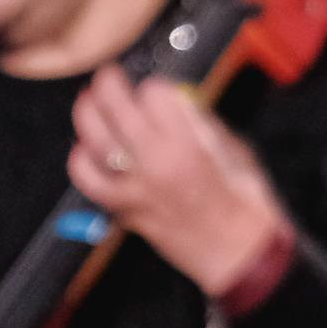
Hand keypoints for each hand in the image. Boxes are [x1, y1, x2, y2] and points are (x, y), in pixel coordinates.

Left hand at [68, 66, 290, 296]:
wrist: (239, 251)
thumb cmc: (245, 204)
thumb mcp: (235, 150)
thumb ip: (202, 123)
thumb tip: (176, 100)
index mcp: (188, 145)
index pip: (155, 95)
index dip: (155, 87)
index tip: (158, 89)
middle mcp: (156, 163)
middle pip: (117, 109)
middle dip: (109, 84)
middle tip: (109, 76)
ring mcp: (136, 188)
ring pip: (95, 141)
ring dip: (87, 115)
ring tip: (88, 102)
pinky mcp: (126, 209)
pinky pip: (90, 182)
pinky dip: (81, 162)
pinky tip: (85, 149)